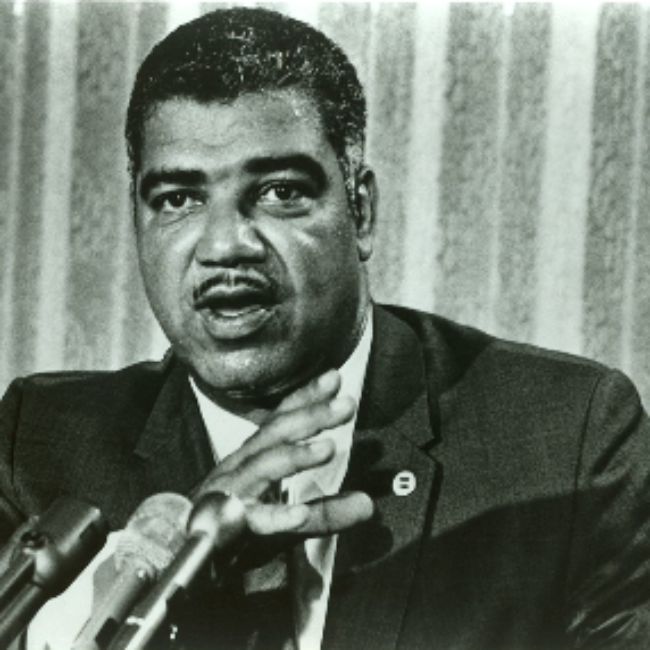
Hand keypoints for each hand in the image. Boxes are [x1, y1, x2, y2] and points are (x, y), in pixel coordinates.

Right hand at [192, 370, 373, 537]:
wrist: (179, 551)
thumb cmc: (233, 523)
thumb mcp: (287, 516)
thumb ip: (325, 508)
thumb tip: (368, 504)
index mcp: (253, 456)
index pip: (280, 420)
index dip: (306, 397)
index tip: (334, 378)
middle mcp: (240, 466)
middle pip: (274, 433)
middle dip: (310, 415)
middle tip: (346, 403)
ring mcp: (230, 493)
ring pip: (262, 467)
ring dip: (295, 455)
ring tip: (327, 447)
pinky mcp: (224, 528)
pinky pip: (250, 520)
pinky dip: (275, 517)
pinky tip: (298, 514)